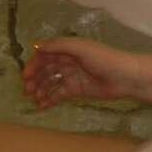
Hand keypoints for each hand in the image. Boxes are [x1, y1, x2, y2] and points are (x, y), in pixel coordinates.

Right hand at [22, 37, 140, 108]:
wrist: (125, 77)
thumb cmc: (104, 58)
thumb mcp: (80, 47)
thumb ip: (59, 45)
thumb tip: (36, 47)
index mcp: (67, 49)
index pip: (44, 56)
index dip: (33, 65)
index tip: (26, 77)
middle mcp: (67, 62)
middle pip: (45, 70)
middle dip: (35, 79)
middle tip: (28, 91)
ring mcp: (72, 76)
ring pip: (50, 83)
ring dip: (40, 90)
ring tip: (35, 99)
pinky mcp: (77, 90)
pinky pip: (59, 94)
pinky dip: (50, 99)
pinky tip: (42, 106)